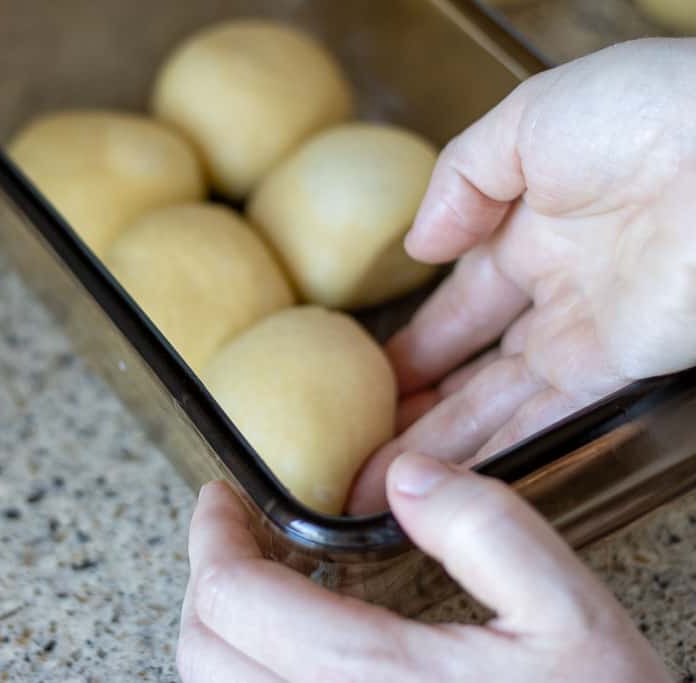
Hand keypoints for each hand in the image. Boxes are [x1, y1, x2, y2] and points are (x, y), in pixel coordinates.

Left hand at [177, 455, 671, 682]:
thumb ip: (488, 530)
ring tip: (262, 592)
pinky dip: (246, 680)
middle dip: (208, 582)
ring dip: (220, 635)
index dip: (212, 534)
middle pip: (202, 652)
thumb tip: (407, 476)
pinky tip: (291, 657)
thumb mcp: (571, 615)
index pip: (234, 597)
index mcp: (372, 681)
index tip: (224, 500)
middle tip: (240, 540)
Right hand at [348, 38, 695, 513]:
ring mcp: (588, 331)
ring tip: (383, 480)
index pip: (467, 297)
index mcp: (535, 223)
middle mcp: (559, 285)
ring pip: (500, 401)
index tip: (378, 375)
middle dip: (422, 404)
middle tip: (370, 444)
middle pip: (477, 362)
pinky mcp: (618, 366)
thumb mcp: (527, 121)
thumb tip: (418, 246)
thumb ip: (462, 180)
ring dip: (444, 443)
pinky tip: (443, 476)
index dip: (422, 339)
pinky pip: (545, 418)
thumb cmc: (642, 113)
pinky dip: (495, 450)